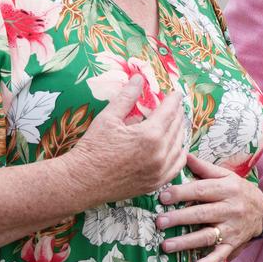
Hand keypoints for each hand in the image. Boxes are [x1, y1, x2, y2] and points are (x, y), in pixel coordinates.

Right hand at [70, 75, 186, 201]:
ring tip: (176, 122)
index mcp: (150, 135)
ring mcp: (160, 171)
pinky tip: (176, 146)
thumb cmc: (93, 147)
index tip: (175, 93)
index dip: (173, 100)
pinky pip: (176, 166)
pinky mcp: (156, 183)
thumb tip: (138, 78)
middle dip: (177, 114)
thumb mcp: (108, 117)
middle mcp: (160, 154)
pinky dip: (179, 153)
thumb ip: (127, 97)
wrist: (82, 182)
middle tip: (175, 105)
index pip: (169, 111)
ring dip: (179, 131)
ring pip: (179, 146)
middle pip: (177, 127)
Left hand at [155, 154, 262, 261]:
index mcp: (226, 189)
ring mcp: (231, 228)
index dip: (182, 193)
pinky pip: (220, 254)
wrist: (262, 209)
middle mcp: (230, 209)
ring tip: (166, 246)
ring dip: (186, 242)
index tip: (163, 196)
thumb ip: (204, 168)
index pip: (202, 190)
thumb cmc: (237, 189)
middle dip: (179, 218)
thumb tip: (183, 155)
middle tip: (159, 221)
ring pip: (207, 236)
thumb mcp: (225, 175)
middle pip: (202, 214)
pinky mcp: (233, 244)